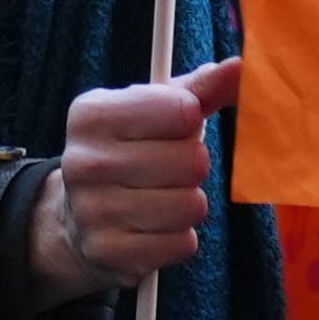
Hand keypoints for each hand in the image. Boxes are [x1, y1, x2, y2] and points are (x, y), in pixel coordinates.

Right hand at [25, 56, 240, 303]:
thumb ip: (198, 90)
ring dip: (189, 204)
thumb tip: (241, 67)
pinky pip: (182, 243)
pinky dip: (179, 238)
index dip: (189, 120)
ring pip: (192, 205)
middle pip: (193, 161)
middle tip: (168, 170)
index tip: (172, 127)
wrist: (77, 217)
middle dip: (193, 166)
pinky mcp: (109, 252)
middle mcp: (83, 160)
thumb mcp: (151, 112)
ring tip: (160, 199)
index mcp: (91, 114)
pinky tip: (153, 228)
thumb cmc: (129, 152)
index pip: (182, 110)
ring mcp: (93, 210)